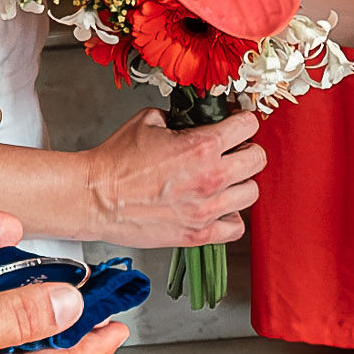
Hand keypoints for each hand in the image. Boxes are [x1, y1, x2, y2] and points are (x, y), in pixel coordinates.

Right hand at [76, 107, 265, 247]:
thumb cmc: (116, 160)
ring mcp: (207, 209)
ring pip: (252, 192)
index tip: (237, 124)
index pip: (248, 125)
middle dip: (246, 149)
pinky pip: (236, 228)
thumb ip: (180, 118)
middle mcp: (211, 177)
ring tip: (224, 180)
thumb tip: (193, 118)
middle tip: (232, 151)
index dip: (242, 121)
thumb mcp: (149, 120)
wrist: (95, 197)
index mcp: (202, 146)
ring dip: (240, 183)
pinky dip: (231, 217)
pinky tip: (217, 208)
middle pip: (258, 158)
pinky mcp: (197, 234)